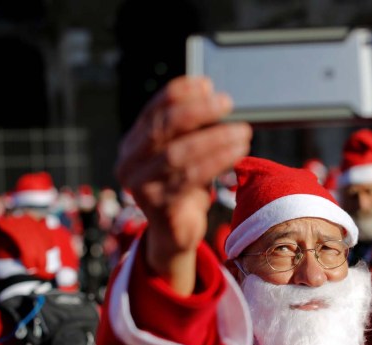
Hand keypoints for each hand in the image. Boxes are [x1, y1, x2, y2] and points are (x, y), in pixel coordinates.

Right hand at [115, 76, 251, 293]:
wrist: (174, 233)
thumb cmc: (182, 187)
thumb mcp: (183, 154)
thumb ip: (189, 130)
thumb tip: (212, 96)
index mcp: (133, 144)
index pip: (153, 110)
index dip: (179, 93)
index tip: (207, 83)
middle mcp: (129, 162)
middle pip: (163, 129)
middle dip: (198, 111)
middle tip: (226, 102)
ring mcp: (140, 186)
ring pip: (178, 154)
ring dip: (214, 139)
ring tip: (242, 132)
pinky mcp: (158, 206)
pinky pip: (190, 179)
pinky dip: (216, 162)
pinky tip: (236, 153)